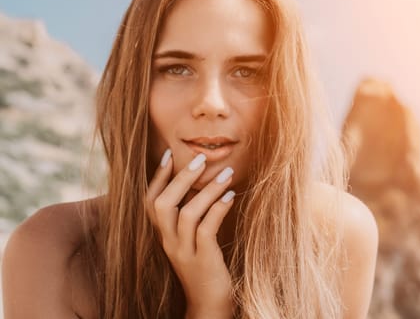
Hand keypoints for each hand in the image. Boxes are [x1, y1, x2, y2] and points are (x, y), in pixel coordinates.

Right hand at [146, 149, 234, 317]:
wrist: (208, 305)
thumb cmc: (204, 266)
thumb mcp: (189, 241)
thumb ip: (189, 217)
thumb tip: (199, 185)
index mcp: (163, 236)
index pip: (150, 202)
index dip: (157, 177)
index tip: (168, 154)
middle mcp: (168, 243)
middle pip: (162, 204)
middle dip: (180, 179)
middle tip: (200, 159)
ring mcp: (184, 252)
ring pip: (187, 214)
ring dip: (207, 190)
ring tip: (226, 174)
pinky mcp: (202, 260)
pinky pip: (206, 229)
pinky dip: (218, 209)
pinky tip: (231, 196)